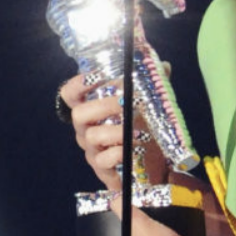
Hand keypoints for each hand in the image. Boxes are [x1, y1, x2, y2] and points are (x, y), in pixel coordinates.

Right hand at [61, 74, 167, 190]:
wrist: (150, 167)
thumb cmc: (142, 131)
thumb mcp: (146, 107)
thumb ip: (152, 87)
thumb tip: (165, 66)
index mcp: (91, 111)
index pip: (70, 94)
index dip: (78, 83)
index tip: (97, 75)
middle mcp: (86, 129)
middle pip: (78, 114)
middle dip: (103, 105)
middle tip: (125, 101)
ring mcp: (92, 150)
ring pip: (93, 136)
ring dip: (117, 131)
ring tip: (139, 130)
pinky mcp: (102, 169)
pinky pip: (103, 160)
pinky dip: (120, 152)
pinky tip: (137, 148)